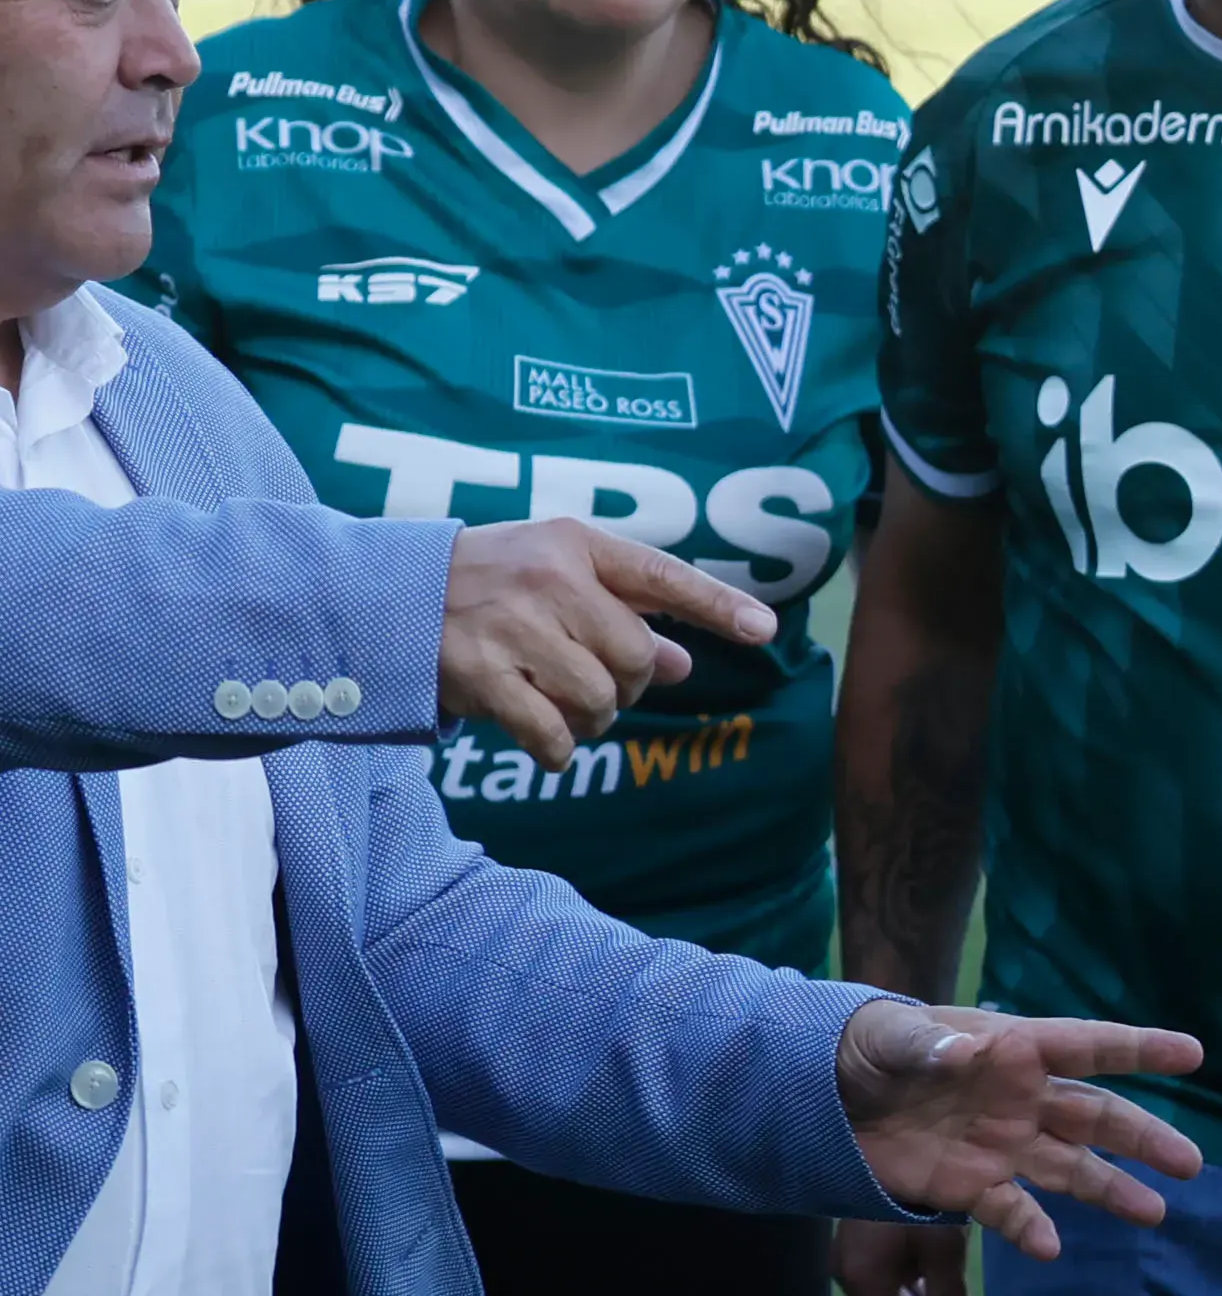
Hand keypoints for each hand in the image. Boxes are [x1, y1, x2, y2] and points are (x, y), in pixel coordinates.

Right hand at [439, 519, 774, 768]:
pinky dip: (559, 749)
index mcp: (574, 546)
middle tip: (597, 685)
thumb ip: (622, 612)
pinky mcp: (478, 673)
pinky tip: (549, 741)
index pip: (661, 574)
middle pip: (636, 657)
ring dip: (593, 719)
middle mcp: (547, 579)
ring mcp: (511, 626)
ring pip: (598, 698)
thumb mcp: (555, 577)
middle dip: (628, 686)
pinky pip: (551, 732)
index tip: (763, 629)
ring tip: (565, 706)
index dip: (717, 604)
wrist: (384, 594)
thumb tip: (683, 663)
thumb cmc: (487, 583)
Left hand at [836, 1000, 1204, 1260]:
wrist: (820, 1095)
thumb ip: (925, 1046)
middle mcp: (1022, 1099)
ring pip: (1072, 1168)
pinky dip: (1030, 1229)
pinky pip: (1011, 1211)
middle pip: (1097, 1116)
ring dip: (1112, 1190)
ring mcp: (1002, 1145)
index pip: (1089, 1046)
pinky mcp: (970, 1186)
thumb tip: (965, 1054)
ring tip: (1154, 1213)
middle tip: (1190, 1163)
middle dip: (1144, 1138)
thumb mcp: (885, 1037)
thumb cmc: (860, 1047)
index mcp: (1013, 1049)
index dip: (1141, 1048)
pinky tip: (1049, 1248)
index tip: (1192, 1056)